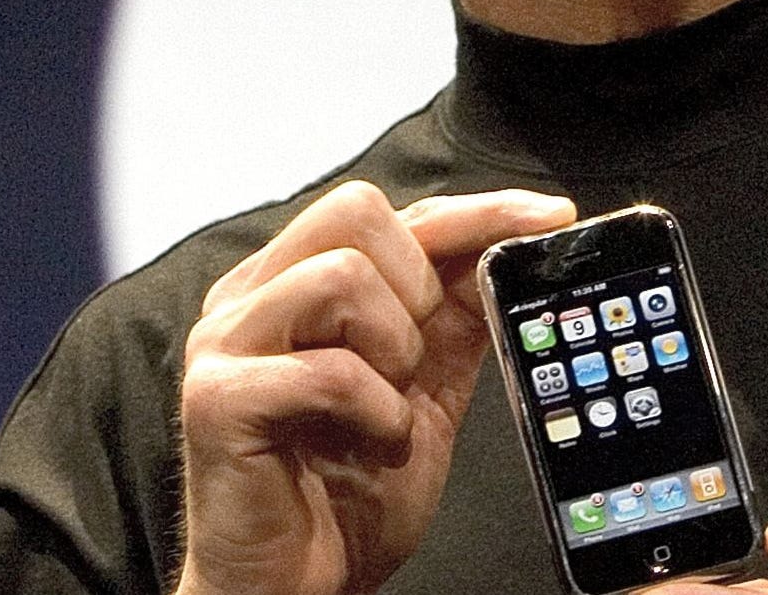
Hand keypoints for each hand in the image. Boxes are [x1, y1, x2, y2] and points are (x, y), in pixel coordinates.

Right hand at [172, 180, 575, 594]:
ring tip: (389, 405)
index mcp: (295, 281)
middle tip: (416, 359)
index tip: (551, 218)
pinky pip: (328, 369)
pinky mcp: (216, 399)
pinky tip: (373, 443)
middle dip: (417, 285)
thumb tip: (515, 245)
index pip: (394, 211)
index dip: (478, 209)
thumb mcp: (425, 386)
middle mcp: (252, 296)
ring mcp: (225, 342)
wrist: (297, 588)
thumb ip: (455, 314)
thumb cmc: (347, 491)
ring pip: (339, 275)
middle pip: (356, 212)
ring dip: (394, 350)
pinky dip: (376, 411)